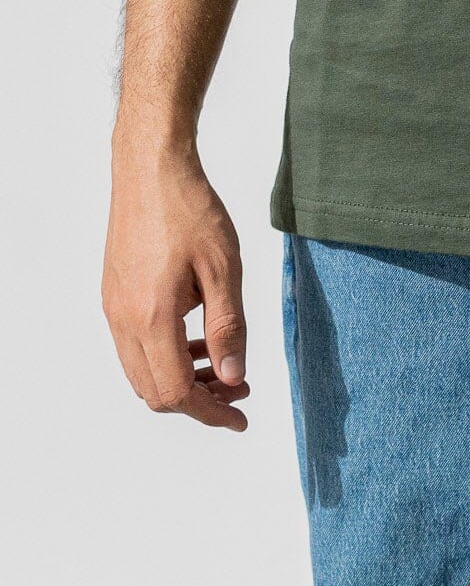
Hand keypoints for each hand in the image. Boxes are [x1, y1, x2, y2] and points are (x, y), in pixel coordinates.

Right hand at [102, 138, 249, 431]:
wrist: (151, 169)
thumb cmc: (191, 211)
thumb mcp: (224, 271)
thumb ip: (228, 329)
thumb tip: (233, 378)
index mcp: (152, 317)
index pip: (175, 392)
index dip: (210, 412)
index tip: (240, 416)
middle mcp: (123, 319)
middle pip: (154, 391)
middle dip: (198, 401)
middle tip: (238, 391)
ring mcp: (113, 307)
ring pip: (142, 371)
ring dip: (181, 379)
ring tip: (224, 366)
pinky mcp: (113, 294)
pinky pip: (134, 346)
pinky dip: (165, 356)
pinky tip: (197, 338)